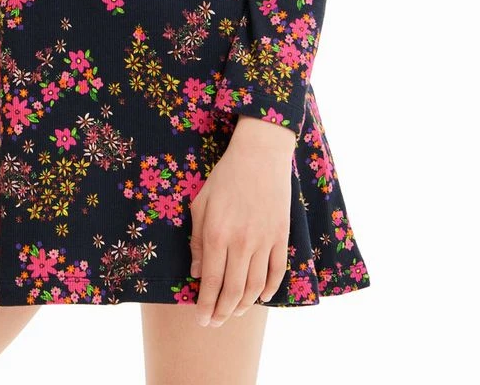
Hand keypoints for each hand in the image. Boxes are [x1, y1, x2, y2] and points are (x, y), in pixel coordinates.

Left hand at [189, 116, 295, 325]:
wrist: (260, 155)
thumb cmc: (225, 177)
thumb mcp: (201, 203)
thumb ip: (197, 239)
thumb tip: (197, 272)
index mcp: (217, 234)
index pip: (211, 282)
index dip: (206, 305)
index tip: (201, 320)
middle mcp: (241, 243)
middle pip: (233, 290)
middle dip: (223, 313)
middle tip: (215, 324)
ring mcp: (264, 241)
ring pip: (255, 286)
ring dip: (244, 305)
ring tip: (235, 313)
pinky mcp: (281, 236)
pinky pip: (277, 272)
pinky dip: (269, 289)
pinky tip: (260, 298)